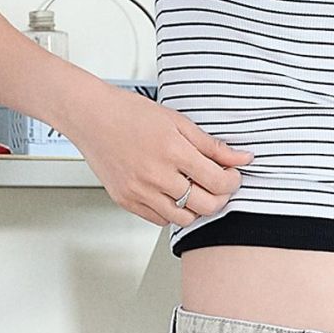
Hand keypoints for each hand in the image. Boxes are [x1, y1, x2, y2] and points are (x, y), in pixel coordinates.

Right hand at [59, 85, 251, 227]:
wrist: (89, 116)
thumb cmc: (129, 113)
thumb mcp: (177, 121)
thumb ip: (212, 145)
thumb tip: (243, 158)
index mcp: (172, 151)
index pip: (218, 182)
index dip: (233, 181)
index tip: (232, 174)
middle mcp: (155, 175)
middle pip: (206, 205)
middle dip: (220, 197)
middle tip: (218, 184)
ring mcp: (139, 191)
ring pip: (184, 218)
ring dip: (197, 208)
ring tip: (195, 189)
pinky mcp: (125, 201)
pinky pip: (160, 220)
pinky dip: (172, 211)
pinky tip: (172, 193)